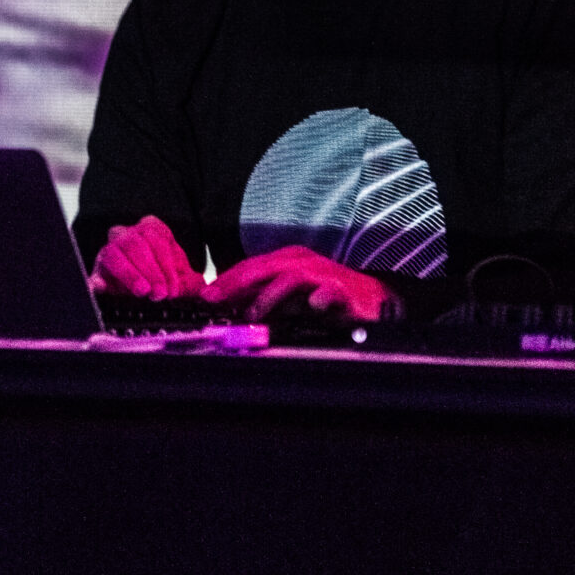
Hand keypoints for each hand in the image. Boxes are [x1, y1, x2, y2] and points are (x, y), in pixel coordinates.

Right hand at [91, 216, 205, 300]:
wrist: (145, 283)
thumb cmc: (165, 276)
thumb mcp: (182, 277)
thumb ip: (192, 282)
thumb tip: (203, 290)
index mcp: (151, 228)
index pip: (157, 241)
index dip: (167, 266)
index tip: (174, 289)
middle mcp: (128, 235)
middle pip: (136, 244)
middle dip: (150, 270)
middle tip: (160, 293)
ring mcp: (110, 251)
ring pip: (114, 254)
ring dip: (129, 274)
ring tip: (142, 291)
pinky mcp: (97, 271)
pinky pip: (93, 273)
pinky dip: (96, 281)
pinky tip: (100, 288)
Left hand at [203, 247, 399, 325]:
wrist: (369, 299)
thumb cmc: (327, 294)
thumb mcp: (290, 295)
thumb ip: (263, 297)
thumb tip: (231, 305)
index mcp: (288, 261)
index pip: (251, 265)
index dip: (226, 279)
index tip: (205, 294)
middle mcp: (302, 263)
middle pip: (263, 267)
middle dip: (236, 282)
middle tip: (215, 298)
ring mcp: (322, 275)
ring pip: (291, 278)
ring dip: (270, 295)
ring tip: (253, 312)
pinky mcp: (343, 290)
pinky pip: (329, 293)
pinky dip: (319, 299)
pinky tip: (312, 307)